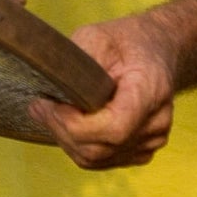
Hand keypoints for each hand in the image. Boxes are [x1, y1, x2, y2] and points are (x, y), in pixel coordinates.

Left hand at [27, 16, 175, 169]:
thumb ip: (75, 61)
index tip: (51, 103)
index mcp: (150, 89)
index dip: (76, 124)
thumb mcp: (97, 36)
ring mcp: (152, 139)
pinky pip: (103, 160)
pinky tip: (69, 122)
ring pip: (98, 158)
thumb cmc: (127, 42)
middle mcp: (156, 121)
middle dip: (62, 130)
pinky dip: (79, 145)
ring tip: (48, 112)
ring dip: (67, 139)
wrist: (155, 50)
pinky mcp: (142, 149)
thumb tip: (47, 81)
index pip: (114, 127)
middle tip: (39, 106)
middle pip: (101, 148)